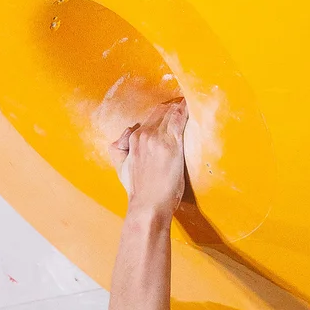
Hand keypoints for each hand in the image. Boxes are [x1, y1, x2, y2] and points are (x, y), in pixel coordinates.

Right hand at [114, 98, 188, 221]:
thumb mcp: (121, 168)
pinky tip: (190, 105)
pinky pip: (179, 119)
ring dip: (180, 107)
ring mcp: (158, 138)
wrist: (148, 206)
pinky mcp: (172, 144)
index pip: (151, 117)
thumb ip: (119, 148)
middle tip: (184, 104)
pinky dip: (184, 110)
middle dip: (172, 107)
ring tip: (188, 103)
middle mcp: (144, 135)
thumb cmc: (139, 191)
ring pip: (170, 112)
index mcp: (134, 139)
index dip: (164, 112)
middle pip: (161, 111)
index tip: (173, 110)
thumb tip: (127, 133)